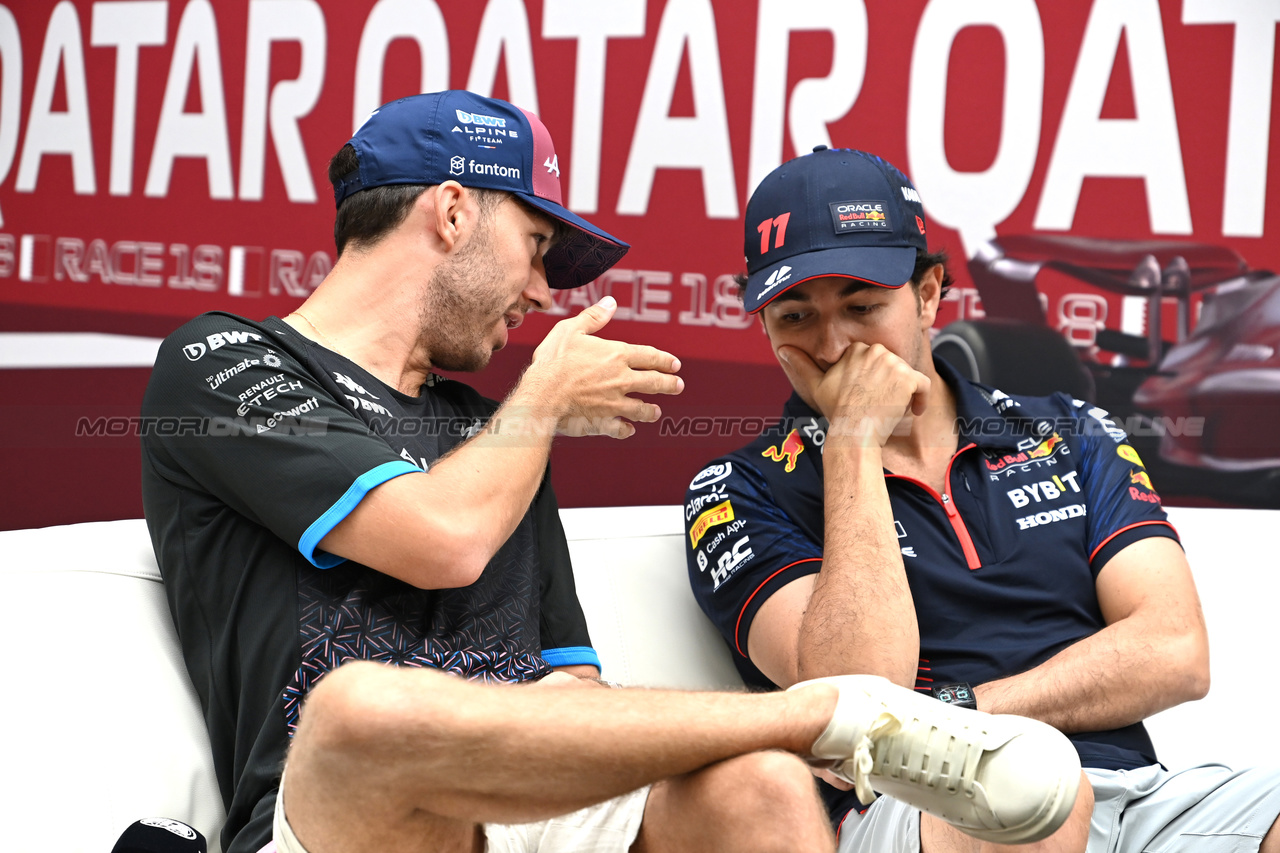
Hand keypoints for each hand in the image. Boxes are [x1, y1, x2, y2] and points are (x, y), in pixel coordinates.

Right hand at [525, 297, 683, 438]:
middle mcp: (621, 379)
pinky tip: (629, 430)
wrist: (542, 393)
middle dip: (669, 384)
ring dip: (651, 410)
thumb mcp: (571, 329)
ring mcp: (614, 401)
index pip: (650, 357)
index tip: (675, 364)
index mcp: (617, 355)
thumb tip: (610, 303)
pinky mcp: (603, 419)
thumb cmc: (554, 360)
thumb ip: (594, 317)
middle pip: (654, 382)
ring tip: (656, 412)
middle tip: (678, 385)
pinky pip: (620, 427)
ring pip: (642, 408)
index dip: (665, 360)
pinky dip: (626, 429)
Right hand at [778, 342, 928, 447]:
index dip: (875, 379)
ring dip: (904, 393)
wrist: (854, 430)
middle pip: (893, 366)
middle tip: (880, 405)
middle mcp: (876, 351)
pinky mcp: (909, 378)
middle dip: (890, 384)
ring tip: (892, 410)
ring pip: (907, 376)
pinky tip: (913, 411)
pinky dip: (921, 400)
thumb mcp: (816, 385)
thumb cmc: (836, 411)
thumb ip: (802, 364)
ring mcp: (894, 364)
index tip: (870, 395)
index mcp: (856, 349)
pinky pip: (923, 386)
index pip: (875, 360)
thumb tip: (783, 349)